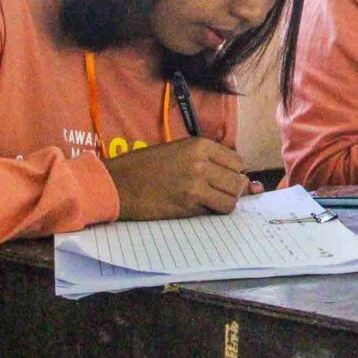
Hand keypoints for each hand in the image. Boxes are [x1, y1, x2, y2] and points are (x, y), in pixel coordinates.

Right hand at [103, 138, 262, 219]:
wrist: (118, 184)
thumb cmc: (145, 166)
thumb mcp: (179, 150)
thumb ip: (206, 158)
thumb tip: (239, 174)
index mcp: (200, 145)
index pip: (237, 162)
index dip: (233, 172)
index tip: (224, 177)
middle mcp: (201, 163)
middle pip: (238, 181)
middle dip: (233, 189)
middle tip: (219, 192)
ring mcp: (196, 185)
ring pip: (232, 198)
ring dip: (226, 201)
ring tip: (212, 200)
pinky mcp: (189, 204)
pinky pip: (217, 210)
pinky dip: (214, 211)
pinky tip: (202, 207)